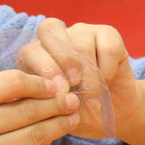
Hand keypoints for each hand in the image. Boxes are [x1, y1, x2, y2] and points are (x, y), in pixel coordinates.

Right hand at [0, 70, 79, 144]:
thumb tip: (35, 88)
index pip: (14, 82)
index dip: (41, 81)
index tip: (54, 82)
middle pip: (30, 109)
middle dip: (58, 102)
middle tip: (74, 97)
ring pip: (36, 135)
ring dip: (59, 124)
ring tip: (72, 116)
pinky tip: (50, 137)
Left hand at [15, 18, 135, 139]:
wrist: (114, 114)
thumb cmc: (78, 112)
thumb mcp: (58, 111)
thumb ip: (50, 100)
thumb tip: (53, 94)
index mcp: (35, 56)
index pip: (30, 50)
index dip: (44, 69)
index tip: (59, 92)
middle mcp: (55, 39)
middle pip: (48, 30)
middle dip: (61, 61)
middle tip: (73, 86)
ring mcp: (82, 32)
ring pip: (81, 45)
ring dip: (88, 77)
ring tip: (92, 100)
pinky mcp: (108, 33)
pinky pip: (107, 48)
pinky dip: (107, 70)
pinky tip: (108, 84)